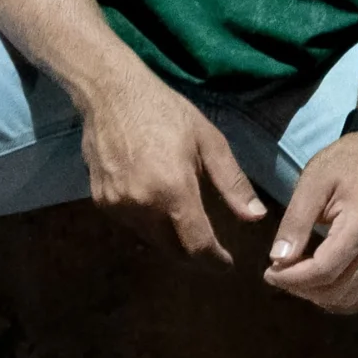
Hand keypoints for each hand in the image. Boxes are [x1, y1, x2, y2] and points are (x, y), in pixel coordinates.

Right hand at [77, 61, 265, 266]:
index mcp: (173, 190)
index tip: (227, 264)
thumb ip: (232, 183)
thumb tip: (255, 217)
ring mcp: (118, 206)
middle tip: (211, 250)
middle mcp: (143, 206)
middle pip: (173, 250)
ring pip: (151, 240)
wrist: (111, 93)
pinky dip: (148, 224)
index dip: (215, 260)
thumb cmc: (166, 111)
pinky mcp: (102, 201)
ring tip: (185, 225)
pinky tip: (158, 207)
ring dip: (170, 239)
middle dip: (194, 254)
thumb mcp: (209, 141)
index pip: (197, 244)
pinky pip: (132, 225)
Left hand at [262, 133, 357, 314]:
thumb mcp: (311, 184)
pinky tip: (322, 284)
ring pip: (353, 299)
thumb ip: (295, 222)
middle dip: (302, 289)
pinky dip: (343, 298)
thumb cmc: (342, 163)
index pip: (324, 271)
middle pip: (338, 290)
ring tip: (297, 278)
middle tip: (278, 274)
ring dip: (321, 297)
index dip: (293, 279)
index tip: (268, 272)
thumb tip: (278, 259)